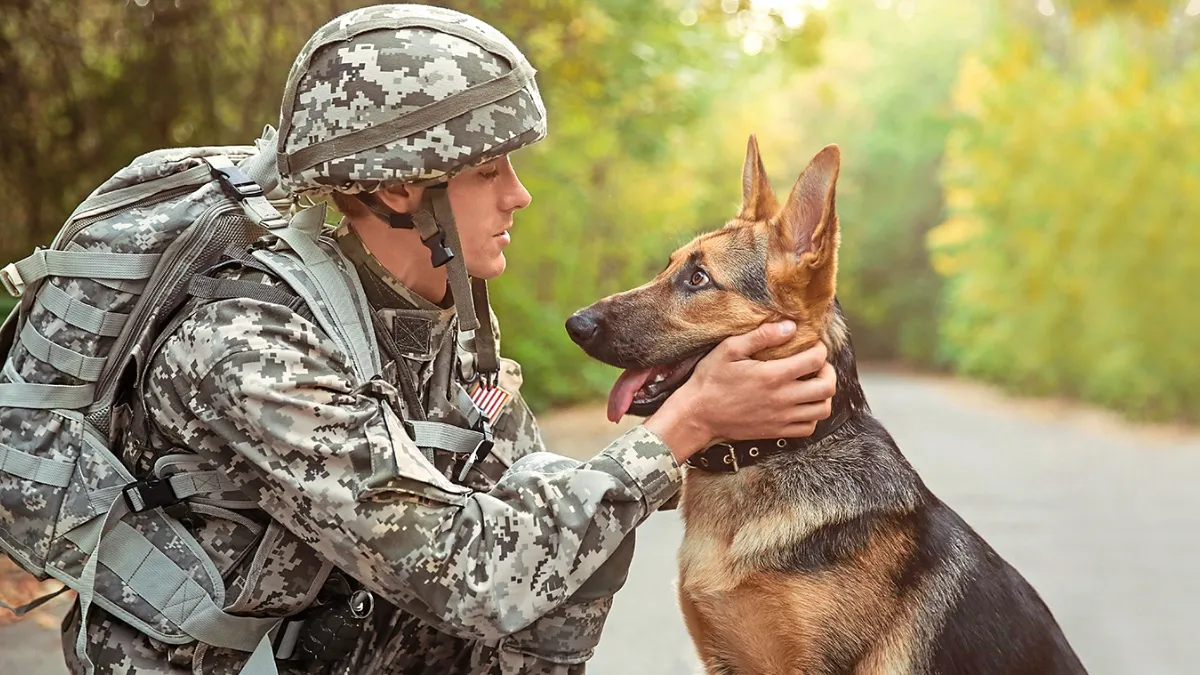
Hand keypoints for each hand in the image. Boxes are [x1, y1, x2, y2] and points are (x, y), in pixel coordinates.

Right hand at [643, 320, 836, 463]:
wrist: (698, 414)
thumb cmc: (711, 379)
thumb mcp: (730, 349)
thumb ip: (761, 336)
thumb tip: (790, 326)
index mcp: (773, 375)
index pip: (816, 360)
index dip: (820, 348)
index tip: (812, 345)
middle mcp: (783, 398)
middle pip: (827, 386)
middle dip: (828, 371)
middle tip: (817, 364)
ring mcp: (781, 418)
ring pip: (823, 409)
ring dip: (823, 394)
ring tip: (812, 383)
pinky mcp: (776, 432)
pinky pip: (809, 428)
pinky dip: (812, 415)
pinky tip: (801, 404)